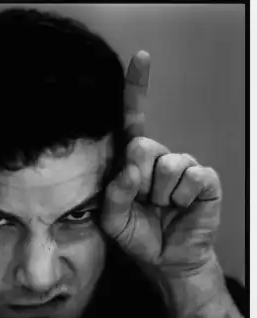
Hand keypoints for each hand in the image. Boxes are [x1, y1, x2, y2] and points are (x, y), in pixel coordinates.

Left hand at [101, 51, 221, 277]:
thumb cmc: (137, 234)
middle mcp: (158, 158)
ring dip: (161, 195)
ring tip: (163, 207)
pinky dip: (183, 198)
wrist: (165, 258)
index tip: (141, 58)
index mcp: (133, 162)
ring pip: (168, 164)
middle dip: (139, 179)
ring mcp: (183, 167)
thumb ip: (114, 193)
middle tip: (144, 200)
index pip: (134, 121)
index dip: (136, 90)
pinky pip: (193, 177)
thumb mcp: (113, 218)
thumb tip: (130, 168)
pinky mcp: (204, 180)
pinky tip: (181, 208)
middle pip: (142, 145)